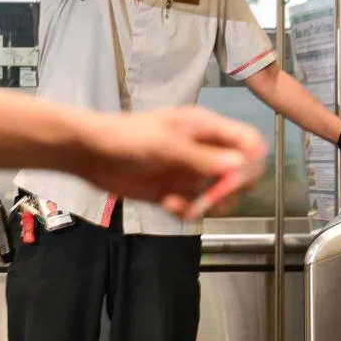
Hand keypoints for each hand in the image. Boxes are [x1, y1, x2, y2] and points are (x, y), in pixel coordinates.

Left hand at [75, 106, 267, 219]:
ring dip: (209, 206)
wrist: (91, 153)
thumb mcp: (166, 144)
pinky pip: (196, 207)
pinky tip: (168, 205)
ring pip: (221, 195)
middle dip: (229, 191)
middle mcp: (203, 150)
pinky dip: (188, 211)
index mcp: (205, 128)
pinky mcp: (175, 192)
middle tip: (209, 199)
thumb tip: (240, 165)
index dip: (249, 164)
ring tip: (185, 207)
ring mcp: (190, 172)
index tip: (232, 182)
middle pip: (241, 173)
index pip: (248, 143)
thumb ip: (201, 157)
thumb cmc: (126, 137)